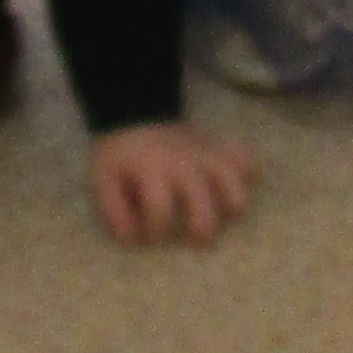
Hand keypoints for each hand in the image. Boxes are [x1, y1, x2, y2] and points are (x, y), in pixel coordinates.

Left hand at [90, 120, 259, 246]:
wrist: (137, 115)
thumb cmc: (121, 157)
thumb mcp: (104, 180)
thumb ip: (114, 210)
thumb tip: (132, 238)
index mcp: (152, 171)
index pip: (160, 209)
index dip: (155, 231)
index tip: (148, 236)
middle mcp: (184, 165)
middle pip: (204, 202)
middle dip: (201, 228)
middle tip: (195, 237)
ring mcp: (206, 157)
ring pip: (234, 182)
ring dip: (232, 205)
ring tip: (222, 214)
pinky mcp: (220, 152)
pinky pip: (247, 159)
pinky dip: (248, 175)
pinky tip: (238, 185)